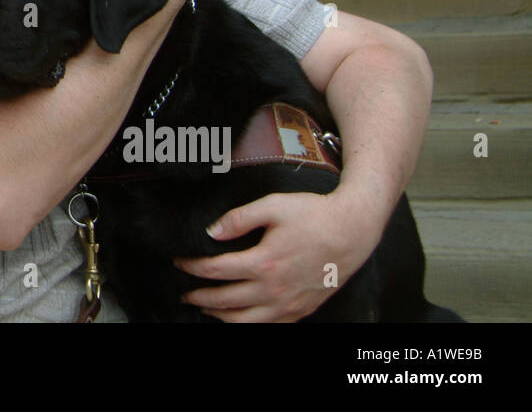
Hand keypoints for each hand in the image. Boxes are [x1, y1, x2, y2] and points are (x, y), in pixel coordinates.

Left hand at [173, 191, 381, 321]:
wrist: (352, 230)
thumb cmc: (314, 215)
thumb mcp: (272, 206)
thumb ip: (238, 218)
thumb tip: (211, 232)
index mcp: (264, 263)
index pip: (215, 271)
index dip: (192, 268)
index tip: (179, 263)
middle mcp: (275, 290)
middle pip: (225, 301)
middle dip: (199, 297)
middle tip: (185, 293)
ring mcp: (289, 304)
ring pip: (245, 321)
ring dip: (220, 316)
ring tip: (206, 308)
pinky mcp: (302, 310)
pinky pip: (269, 327)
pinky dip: (248, 325)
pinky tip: (239, 317)